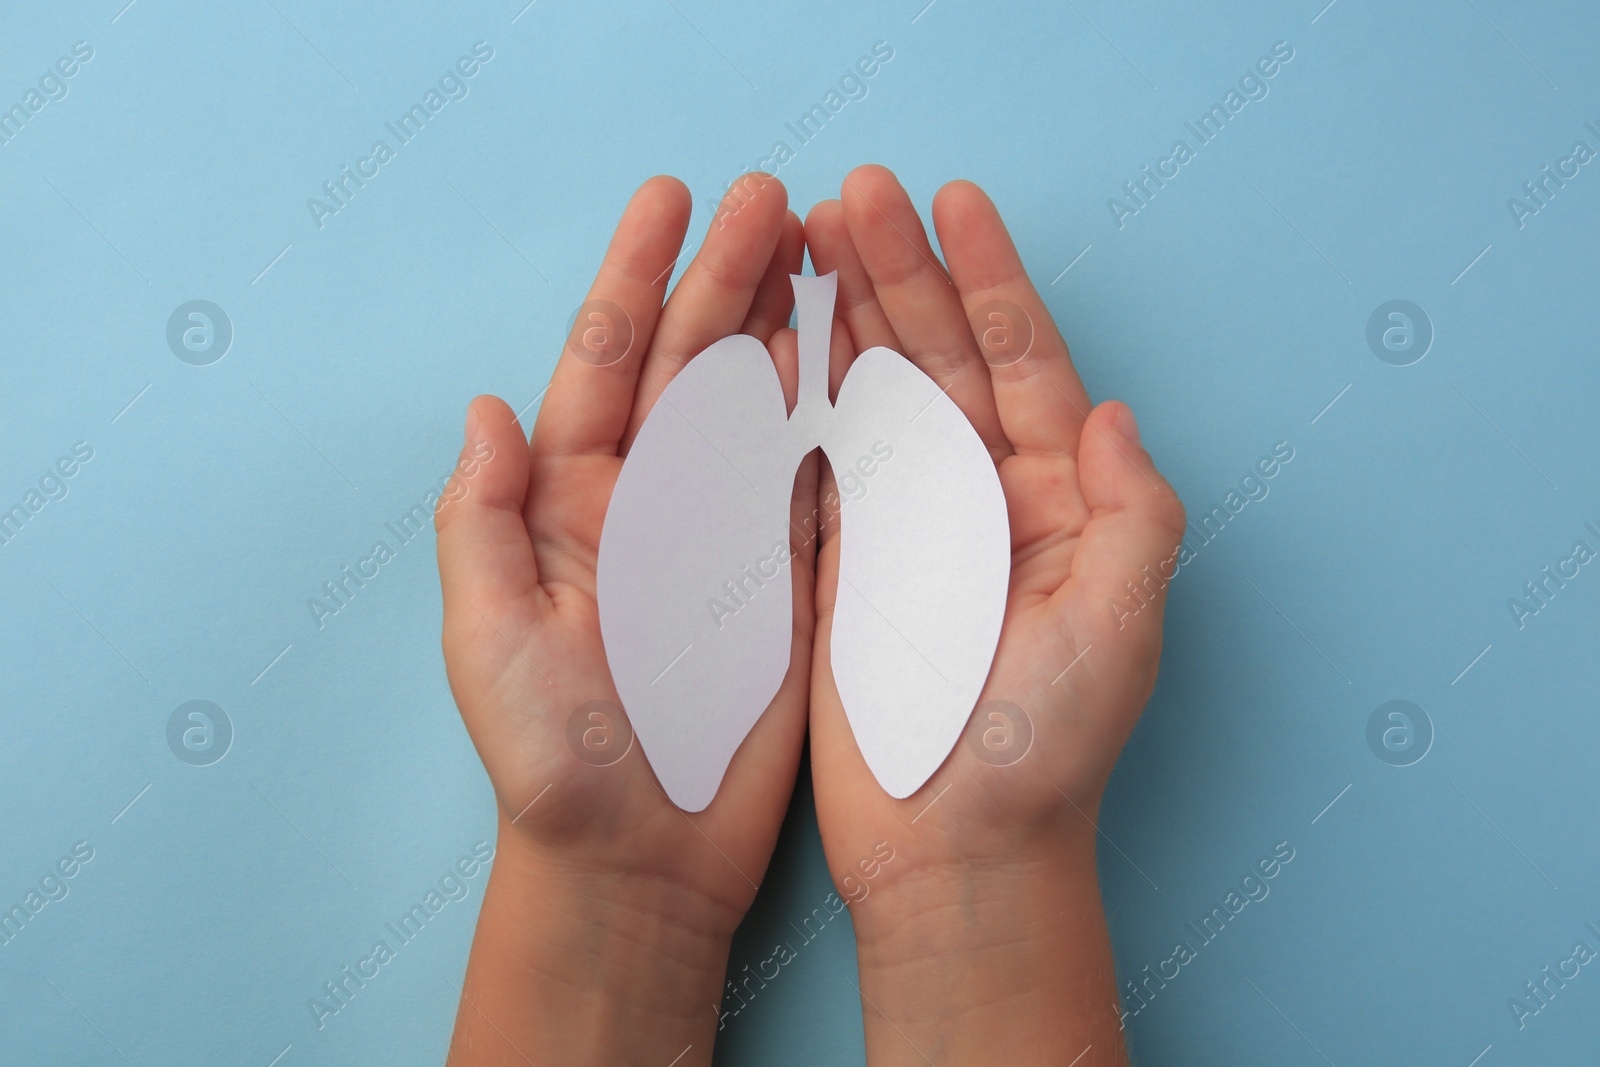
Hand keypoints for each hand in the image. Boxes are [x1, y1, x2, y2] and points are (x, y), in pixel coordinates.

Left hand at [434, 172, 814, 1065]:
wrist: (641, 860)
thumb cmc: (555, 760)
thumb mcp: (490, 640)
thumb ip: (484, 523)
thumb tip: (488, 406)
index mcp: (571, 505)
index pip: (604, 365)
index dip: (636, 278)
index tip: (673, 200)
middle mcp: (648, 503)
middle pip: (690, 363)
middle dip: (726, 274)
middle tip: (774, 195)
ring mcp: (722, 535)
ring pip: (756, 403)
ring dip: (783, 320)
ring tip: (820, 246)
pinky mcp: (785, 577)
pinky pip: (810, 475)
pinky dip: (830, 411)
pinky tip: (850, 352)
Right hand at [804, 166, 1185, 1064]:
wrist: (956, 852)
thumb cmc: (1045, 752)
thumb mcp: (1120, 632)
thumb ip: (1135, 517)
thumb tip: (1115, 411)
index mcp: (1060, 499)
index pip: (1026, 363)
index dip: (991, 279)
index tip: (955, 203)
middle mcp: (988, 496)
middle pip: (943, 358)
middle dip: (902, 270)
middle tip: (853, 193)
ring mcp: (915, 524)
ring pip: (881, 392)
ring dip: (850, 311)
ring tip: (810, 234)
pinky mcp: (850, 560)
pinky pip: (828, 457)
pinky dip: (807, 394)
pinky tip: (784, 335)